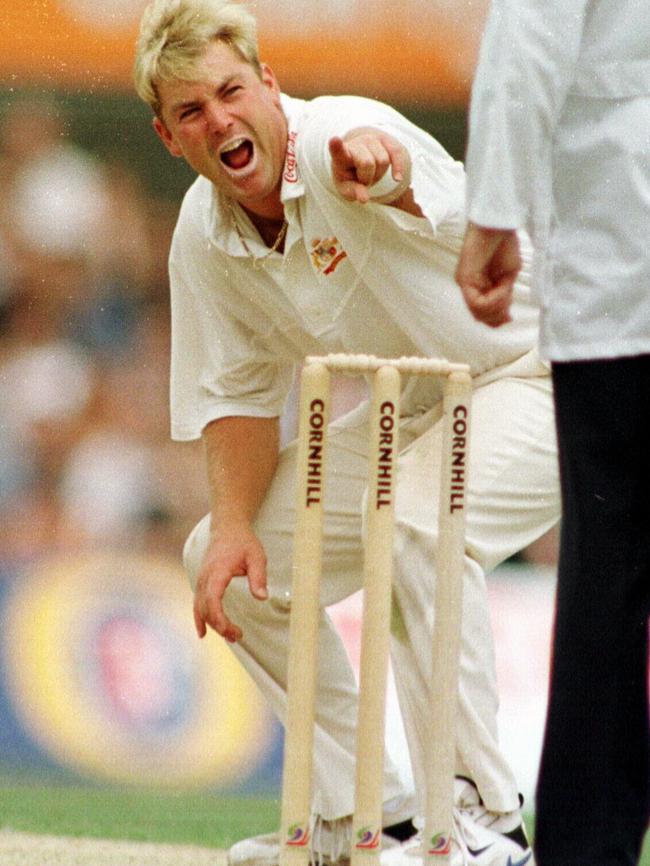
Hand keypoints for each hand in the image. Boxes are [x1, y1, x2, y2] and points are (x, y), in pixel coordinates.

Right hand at [193, 525, 267, 641]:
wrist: (228, 529)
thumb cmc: (243, 542)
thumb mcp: (257, 557)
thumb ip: (259, 577)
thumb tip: (262, 597)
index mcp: (217, 571)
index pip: (212, 599)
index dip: (219, 618)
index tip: (231, 630)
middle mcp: (204, 577)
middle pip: (206, 608)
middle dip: (220, 626)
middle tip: (239, 636)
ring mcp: (200, 580)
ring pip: (200, 608)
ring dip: (213, 625)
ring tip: (231, 636)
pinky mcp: (201, 583)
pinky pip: (197, 604)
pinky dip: (199, 619)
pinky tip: (203, 633)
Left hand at [329, 129, 409, 203]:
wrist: (359, 161)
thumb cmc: (350, 176)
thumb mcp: (346, 187)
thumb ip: (353, 193)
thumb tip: (364, 199)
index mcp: (341, 156)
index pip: (338, 151)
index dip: (336, 146)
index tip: (334, 140)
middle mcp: (356, 143)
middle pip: (367, 163)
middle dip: (367, 177)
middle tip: (362, 179)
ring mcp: (372, 140)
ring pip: (383, 161)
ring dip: (379, 173)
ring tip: (371, 173)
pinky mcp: (386, 140)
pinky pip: (396, 154)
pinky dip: (398, 168)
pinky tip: (396, 178)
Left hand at [455, 224, 521, 327]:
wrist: (497, 223)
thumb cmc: (504, 243)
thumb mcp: (508, 275)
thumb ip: (504, 293)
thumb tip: (504, 313)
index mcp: (479, 285)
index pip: (483, 312)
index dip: (496, 319)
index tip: (510, 317)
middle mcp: (469, 286)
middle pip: (479, 316)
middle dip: (497, 317)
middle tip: (509, 313)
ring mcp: (464, 283)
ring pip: (477, 312)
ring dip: (497, 308)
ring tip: (507, 295)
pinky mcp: (464, 278)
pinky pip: (476, 302)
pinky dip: (493, 301)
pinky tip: (502, 291)